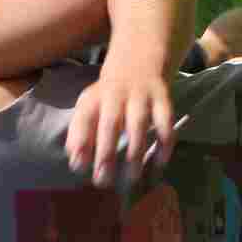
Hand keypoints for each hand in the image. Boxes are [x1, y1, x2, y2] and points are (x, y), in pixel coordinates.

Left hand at [65, 60, 175, 189]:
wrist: (137, 60)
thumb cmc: (108, 97)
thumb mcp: (89, 108)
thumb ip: (79, 134)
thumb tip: (76, 163)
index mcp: (94, 99)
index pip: (83, 120)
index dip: (80, 143)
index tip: (79, 167)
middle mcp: (115, 95)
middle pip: (110, 123)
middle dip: (106, 153)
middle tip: (103, 180)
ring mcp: (140, 95)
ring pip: (138, 124)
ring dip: (135, 152)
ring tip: (132, 177)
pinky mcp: (162, 97)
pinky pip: (166, 121)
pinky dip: (164, 142)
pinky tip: (160, 162)